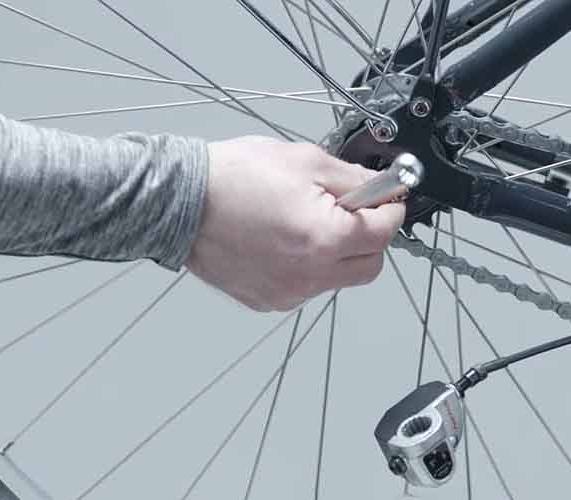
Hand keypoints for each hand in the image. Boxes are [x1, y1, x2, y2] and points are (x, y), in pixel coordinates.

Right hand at [188, 136, 405, 311]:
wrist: (180, 200)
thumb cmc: (234, 178)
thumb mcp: (306, 162)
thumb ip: (354, 180)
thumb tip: (381, 189)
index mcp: (324, 239)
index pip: (384, 233)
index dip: (391, 210)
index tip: (388, 199)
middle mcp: (309, 275)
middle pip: (370, 266)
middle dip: (371, 238)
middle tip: (354, 211)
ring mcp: (287, 292)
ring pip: (338, 279)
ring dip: (338, 253)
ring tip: (307, 220)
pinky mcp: (267, 300)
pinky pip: (306, 286)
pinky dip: (308, 266)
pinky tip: (284, 238)